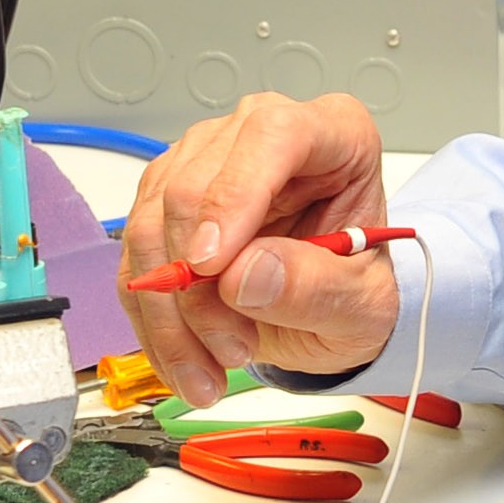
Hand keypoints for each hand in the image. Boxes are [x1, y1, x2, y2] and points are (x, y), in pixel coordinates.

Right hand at [119, 93, 401, 405]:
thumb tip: (243, 276)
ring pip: (152, 230)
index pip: (272, 136)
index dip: (233, 197)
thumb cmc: (354, 289)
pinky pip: (137, 263)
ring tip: (213, 369)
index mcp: (332, 133)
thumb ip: (317, 288)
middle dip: (200, 285)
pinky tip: (185, 362)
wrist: (328, 312)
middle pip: (193, 187)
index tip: (213, 267)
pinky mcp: (164, 205)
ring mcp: (202, 165)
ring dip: (172, 315)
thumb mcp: (365, 306)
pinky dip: (155, 323)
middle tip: (233, 347)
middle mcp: (257, 135)